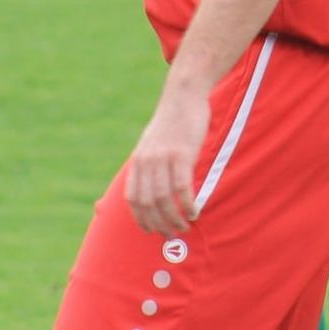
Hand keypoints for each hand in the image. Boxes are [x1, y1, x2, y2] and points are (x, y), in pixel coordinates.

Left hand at [123, 83, 208, 234]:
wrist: (183, 96)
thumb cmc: (172, 121)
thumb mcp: (152, 143)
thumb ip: (150, 164)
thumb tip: (153, 187)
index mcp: (138, 161)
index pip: (133, 198)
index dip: (141, 218)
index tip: (151, 230)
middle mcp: (147, 161)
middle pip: (148, 203)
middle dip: (159, 224)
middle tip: (172, 234)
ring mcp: (163, 158)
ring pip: (164, 199)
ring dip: (174, 218)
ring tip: (185, 226)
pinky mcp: (182, 154)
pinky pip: (182, 187)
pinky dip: (188, 204)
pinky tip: (195, 211)